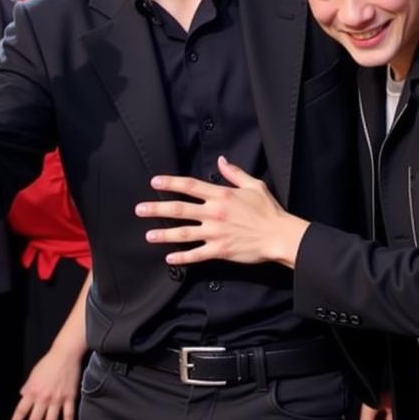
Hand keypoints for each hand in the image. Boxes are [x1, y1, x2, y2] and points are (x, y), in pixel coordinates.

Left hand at [7, 342, 82, 419]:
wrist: (66, 354)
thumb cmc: (49, 362)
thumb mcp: (33, 374)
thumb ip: (28, 386)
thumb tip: (23, 395)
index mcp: (32, 391)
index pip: (21, 411)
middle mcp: (44, 397)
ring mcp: (57, 398)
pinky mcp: (70, 397)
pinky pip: (68, 414)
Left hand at [137, 156, 309, 267]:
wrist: (279, 235)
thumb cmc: (268, 210)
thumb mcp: (254, 185)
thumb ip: (235, 173)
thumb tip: (221, 161)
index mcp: (222, 195)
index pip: (190, 186)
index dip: (171, 183)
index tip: (155, 182)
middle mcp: (214, 213)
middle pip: (180, 209)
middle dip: (157, 208)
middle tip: (139, 209)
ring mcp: (215, 233)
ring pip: (183, 233)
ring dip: (163, 234)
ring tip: (148, 235)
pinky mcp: (219, 250)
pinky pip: (196, 254)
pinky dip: (182, 257)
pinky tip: (169, 258)